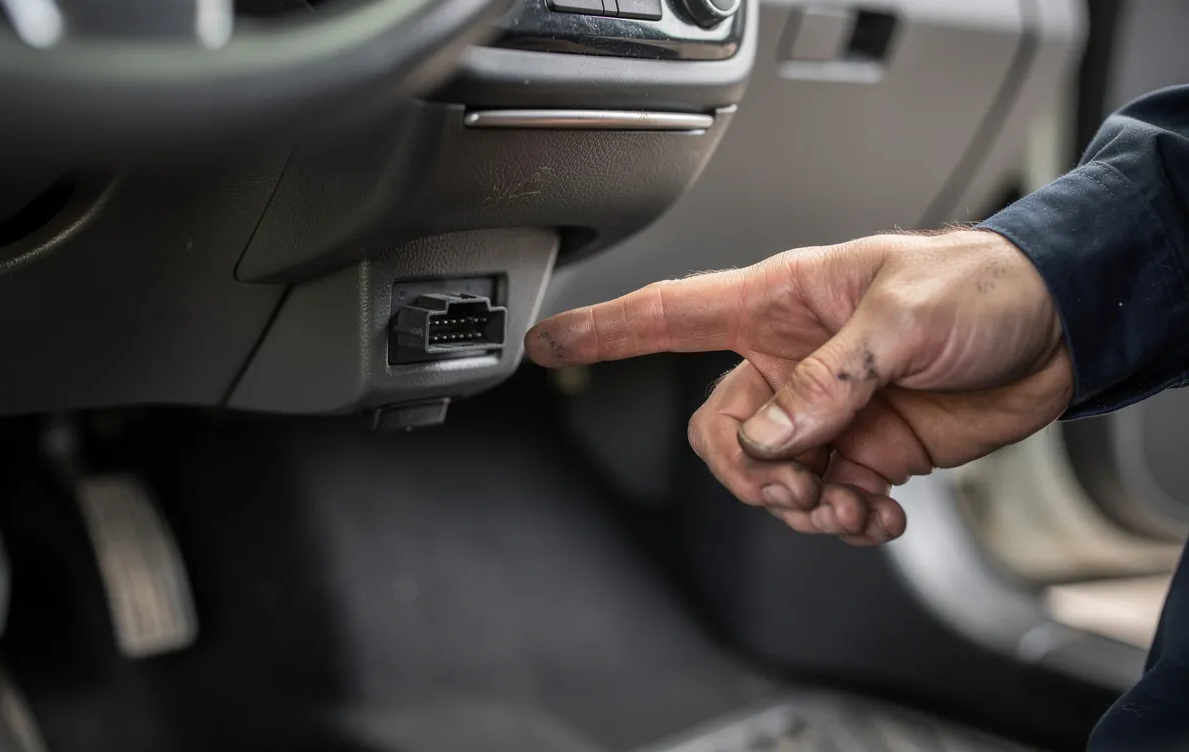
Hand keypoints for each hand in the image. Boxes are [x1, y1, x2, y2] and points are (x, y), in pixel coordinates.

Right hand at [525, 230, 1073, 543]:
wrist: (1056, 330)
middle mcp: (788, 360)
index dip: (603, 330)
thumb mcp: (903, 314)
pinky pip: (821, 501)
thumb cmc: (980, 286)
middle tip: (800, 481)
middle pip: (719, 432)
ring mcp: (823, 410)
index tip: (547, 344)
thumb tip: (773, 435)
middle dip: (750, 473)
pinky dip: (844, 521)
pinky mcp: (861, 449)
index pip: (669, 314)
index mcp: (779, 304)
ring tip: (855, 505)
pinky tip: (881, 514)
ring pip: (766, 477)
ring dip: (801, 506)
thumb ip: (830, 377)